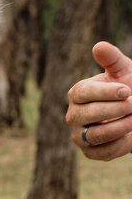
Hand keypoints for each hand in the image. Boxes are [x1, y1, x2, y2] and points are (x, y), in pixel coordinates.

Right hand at [67, 42, 131, 160]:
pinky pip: (104, 152)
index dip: (106, 92)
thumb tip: (98, 46)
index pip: (84, 93)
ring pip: (96, 135)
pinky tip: (131, 133)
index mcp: (77, 94)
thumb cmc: (125, 87)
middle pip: (88, 114)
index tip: (126, 90)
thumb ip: (111, 58)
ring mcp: (80, 136)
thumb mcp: (121, 70)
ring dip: (121, 126)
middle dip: (115, 109)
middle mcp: (73, 115)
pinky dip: (121, 143)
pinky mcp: (90, 152)